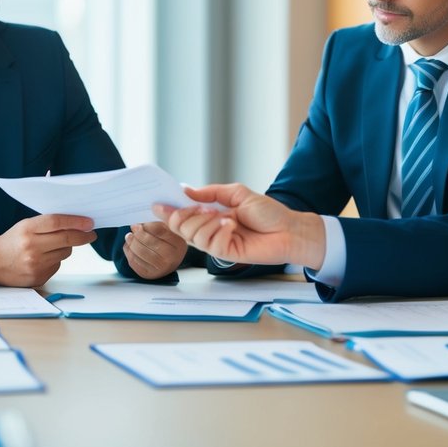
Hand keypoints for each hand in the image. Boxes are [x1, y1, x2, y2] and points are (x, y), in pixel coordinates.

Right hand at [0, 214, 95, 286]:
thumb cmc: (13, 241)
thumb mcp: (26, 226)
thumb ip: (48, 224)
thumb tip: (77, 224)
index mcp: (27, 230)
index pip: (57, 222)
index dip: (76, 222)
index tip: (90, 223)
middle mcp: (31, 248)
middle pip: (67, 239)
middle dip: (83, 236)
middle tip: (91, 234)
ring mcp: (35, 265)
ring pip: (65, 253)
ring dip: (65, 248)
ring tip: (50, 247)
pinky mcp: (38, 278)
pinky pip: (57, 265)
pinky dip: (55, 260)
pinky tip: (42, 259)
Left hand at [123, 222, 187, 279]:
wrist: (171, 261)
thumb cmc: (168, 243)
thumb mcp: (169, 231)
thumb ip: (156, 226)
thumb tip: (137, 226)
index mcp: (178, 244)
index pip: (159, 231)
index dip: (146, 226)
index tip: (138, 224)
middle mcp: (171, 258)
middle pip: (149, 242)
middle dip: (137, 234)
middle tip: (133, 229)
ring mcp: (159, 269)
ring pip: (139, 253)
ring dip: (131, 243)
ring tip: (129, 237)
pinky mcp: (148, 275)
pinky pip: (134, 262)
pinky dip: (128, 252)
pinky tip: (129, 247)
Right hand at [153, 184, 325, 268]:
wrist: (289, 230)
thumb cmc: (268, 213)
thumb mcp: (237, 193)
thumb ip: (210, 192)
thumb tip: (185, 190)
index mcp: (210, 215)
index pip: (182, 216)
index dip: (168, 210)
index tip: (157, 202)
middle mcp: (210, 230)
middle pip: (181, 228)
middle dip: (186, 215)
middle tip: (204, 208)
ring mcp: (217, 244)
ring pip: (193, 236)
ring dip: (206, 222)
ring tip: (225, 217)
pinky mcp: (227, 255)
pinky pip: (211, 245)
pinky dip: (220, 231)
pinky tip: (233, 226)